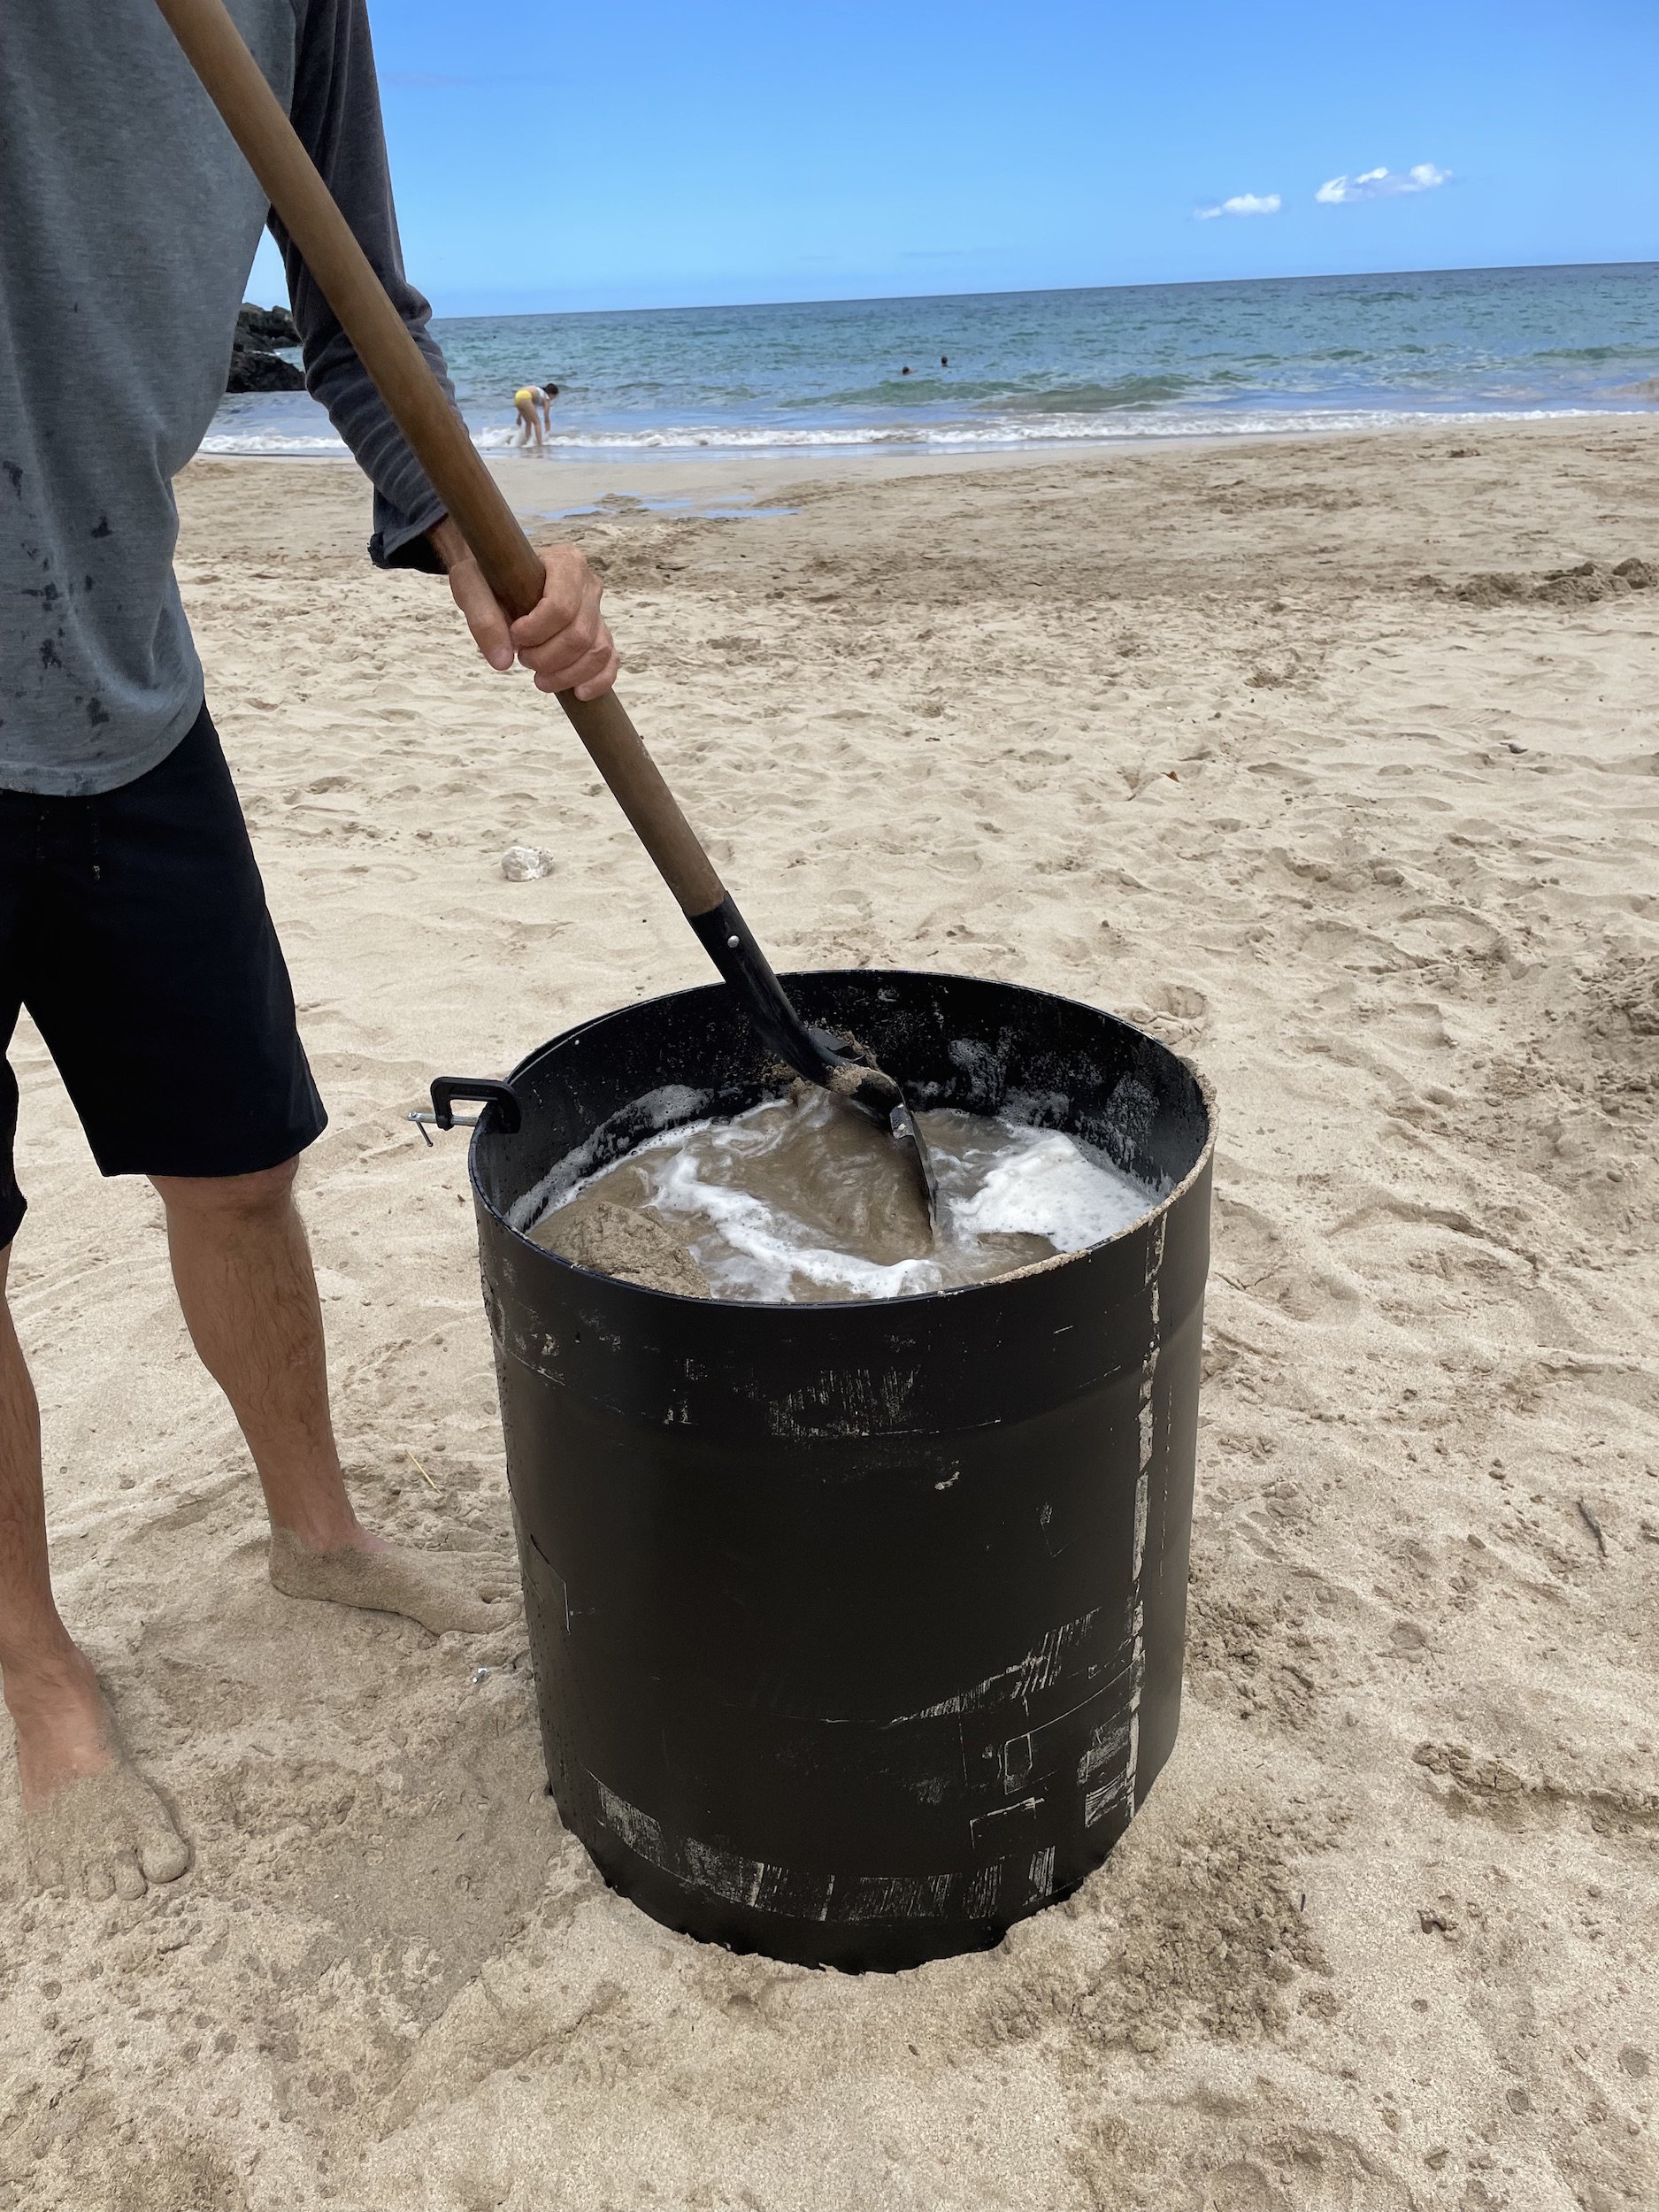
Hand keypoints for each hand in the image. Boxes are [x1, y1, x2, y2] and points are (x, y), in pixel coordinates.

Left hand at [433, 521, 618, 700]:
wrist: (500, 575)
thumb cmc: (488, 576)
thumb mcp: (471, 585)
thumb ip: (482, 619)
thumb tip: (503, 662)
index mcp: (565, 563)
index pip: (561, 608)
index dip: (536, 632)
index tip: (514, 635)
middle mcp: (588, 584)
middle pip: (579, 635)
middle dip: (547, 658)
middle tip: (522, 657)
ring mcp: (598, 610)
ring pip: (597, 651)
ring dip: (567, 675)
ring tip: (539, 677)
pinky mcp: (599, 633)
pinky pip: (610, 661)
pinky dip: (598, 681)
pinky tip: (578, 693)